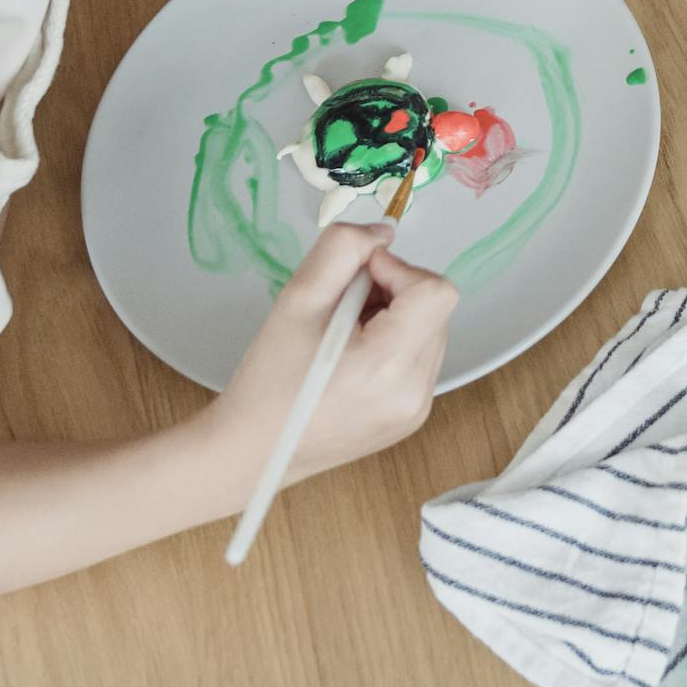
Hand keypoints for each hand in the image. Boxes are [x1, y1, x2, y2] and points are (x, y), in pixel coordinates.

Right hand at [209, 220, 458, 488]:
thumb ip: (343, 249)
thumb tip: (384, 234)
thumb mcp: (298, 298)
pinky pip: (419, 360)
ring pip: (430, 331)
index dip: (398, 270)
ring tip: (342, 335)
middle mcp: (415, 392)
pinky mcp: (410, 418)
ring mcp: (417, 409)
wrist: (250, 452)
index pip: (435, 291)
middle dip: (394, 293)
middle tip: (342, 308)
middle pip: (436, 309)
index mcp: (389, 366)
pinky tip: (350, 359)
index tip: (356, 280)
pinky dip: (393, 346)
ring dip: (394, 318)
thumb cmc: (268, 379)